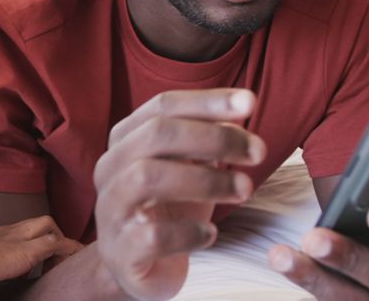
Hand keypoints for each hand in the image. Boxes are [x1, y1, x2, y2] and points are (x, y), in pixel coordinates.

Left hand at [0, 215, 82, 288]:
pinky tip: (20, 267)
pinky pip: (15, 245)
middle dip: (57, 239)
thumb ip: (46, 247)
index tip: (81, 256)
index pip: (55, 233)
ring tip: (45, 265)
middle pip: (43, 227)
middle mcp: (15, 231)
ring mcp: (0, 238)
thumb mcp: (23, 254)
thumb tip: (67, 243)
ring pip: (29, 236)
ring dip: (41, 246)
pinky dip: (26, 253)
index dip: (70, 244)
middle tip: (62, 260)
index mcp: (25, 232)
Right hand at [93, 89, 265, 299]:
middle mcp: (110, 168)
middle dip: (213, 137)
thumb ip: (210, 139)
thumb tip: (241, 110)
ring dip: (205, 180)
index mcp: (125, 140)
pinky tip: (211, 234)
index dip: (206, 102)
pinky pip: (152, 235)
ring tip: (245, 189)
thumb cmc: (172, 209)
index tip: (250, 103)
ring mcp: (110, 209)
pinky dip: (188, 232)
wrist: (142, 267)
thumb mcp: (192, 169)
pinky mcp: (120, 250)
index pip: (162, 107)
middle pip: (155, 135)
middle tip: (258, 152)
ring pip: (147, 177)